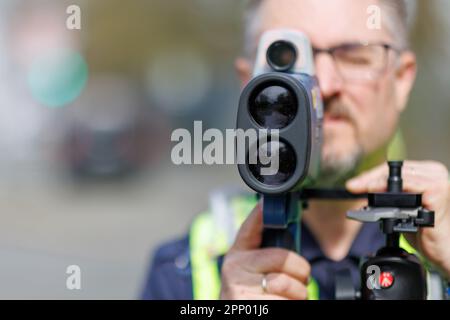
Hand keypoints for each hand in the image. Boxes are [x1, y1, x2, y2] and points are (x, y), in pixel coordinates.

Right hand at [220, 202, 310, 299]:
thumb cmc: (247, 296)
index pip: (250, 228)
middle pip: (284, 259)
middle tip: (297, 281)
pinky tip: (280, 306)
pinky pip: (287, 303)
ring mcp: (242, 290)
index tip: (268, 203)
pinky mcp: (253, 306)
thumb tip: (280, 224)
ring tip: (287, 298)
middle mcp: (235, 270)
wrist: (238, 315)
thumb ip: (265, 253)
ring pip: (290, 284)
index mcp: (236, 257)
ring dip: (299, 295)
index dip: (261, 214)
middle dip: (300, 273)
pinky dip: (293, 306)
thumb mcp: (249, 272)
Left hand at [346, 160, 449, 276]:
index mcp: (428, 172)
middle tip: (353, 186)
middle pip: (395, 169)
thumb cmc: (423, 228)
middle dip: (370, 178)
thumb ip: (388, 193)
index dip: (372, 174)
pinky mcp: (437, 192)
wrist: (441, 248)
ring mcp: (438, 181)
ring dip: (377, 182)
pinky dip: (390, 189)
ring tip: (361, 189)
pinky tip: (375, 193)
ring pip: (399, 176)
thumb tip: (361, 186)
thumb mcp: (401, 206)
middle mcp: (435, 173)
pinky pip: (408, 185)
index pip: (395, 167)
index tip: (355, 183)